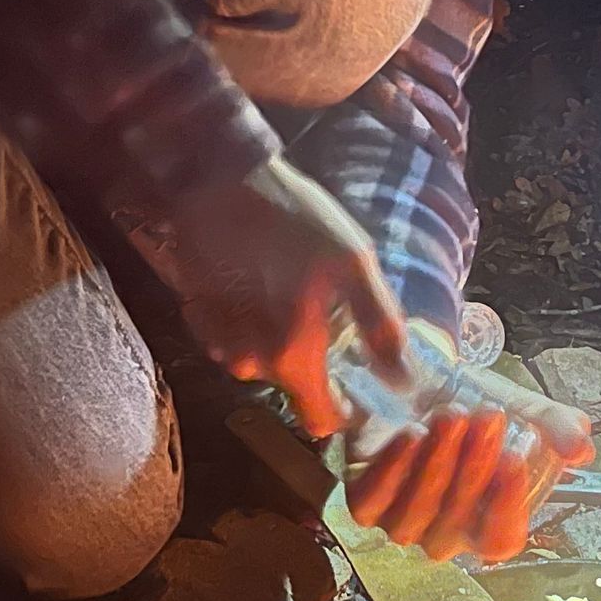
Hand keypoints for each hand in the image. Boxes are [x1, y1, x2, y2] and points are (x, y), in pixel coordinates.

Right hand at [142, 158, 404, 434]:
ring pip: (262, 364)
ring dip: (279, 341)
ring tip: (291, 292)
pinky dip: (250, 325)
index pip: (319, 420)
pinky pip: (234, 341)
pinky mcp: (198, 319)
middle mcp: (250, 363)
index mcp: (292, 356)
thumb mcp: (354, 263)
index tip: (356, 383)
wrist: (218, 180)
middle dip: (311, 362)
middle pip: (292, 386)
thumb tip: (402, 379)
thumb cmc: (294, 219)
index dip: (342, 408)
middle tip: (325, 313)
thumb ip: (380, 327)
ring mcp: (217, 343)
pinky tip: (259, 284)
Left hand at [351, 374, 593, 562]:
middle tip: (487, 417)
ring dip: (436, 466)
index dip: (509, 508)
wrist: (416, 373)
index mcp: (486, 521)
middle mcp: (443, 531)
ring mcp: (400, 520)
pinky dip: (393, 471)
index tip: (517, 460)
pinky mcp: (364, 501)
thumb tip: (582, 448)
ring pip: (414, 517)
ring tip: (452, 416)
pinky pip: (372, 503)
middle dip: (473, 470)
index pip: (501, 541)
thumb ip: (554, 427)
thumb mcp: (519, 409)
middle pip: (456, 525)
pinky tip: (411, 435)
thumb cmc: (470, 405)